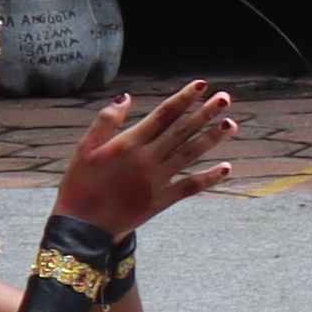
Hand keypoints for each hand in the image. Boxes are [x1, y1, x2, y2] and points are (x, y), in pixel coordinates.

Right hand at [52, 81, 242, 231]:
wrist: (81, 226)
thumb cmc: (79, 185)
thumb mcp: (84, 149)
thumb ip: (105, 121)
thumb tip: (126, 97)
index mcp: (129, 144)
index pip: (163, 115)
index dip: (184, 98)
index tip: (202, 85)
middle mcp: (147, 159)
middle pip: (182, 131)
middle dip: (205, 113)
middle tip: (225, 98)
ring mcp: (157, 181)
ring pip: (190, 154)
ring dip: (212, 139)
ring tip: (231, 124)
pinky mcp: (161, 201)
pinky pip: (190, 187)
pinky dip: (208, 178)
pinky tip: (226, 168)